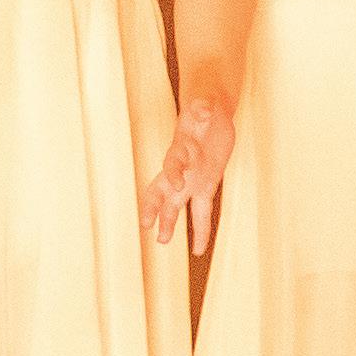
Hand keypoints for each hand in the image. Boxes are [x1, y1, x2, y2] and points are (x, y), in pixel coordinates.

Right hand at [140, 92, 235, 251]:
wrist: (210, 114)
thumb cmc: (205, 108)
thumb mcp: (205, 106)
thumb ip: (203, 108)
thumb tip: (203, 109)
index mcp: (180, 149)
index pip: (172, 164)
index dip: (174, 174)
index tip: (178, 185)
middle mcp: (181, 169)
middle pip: (162, 190)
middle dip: (154, 207)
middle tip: (145, 224)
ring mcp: (191, 180)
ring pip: (176, 206)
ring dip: (169, 223)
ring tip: (162, 242)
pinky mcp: (206, 186)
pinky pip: (202, 213)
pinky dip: (201, 231)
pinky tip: (198, 249)